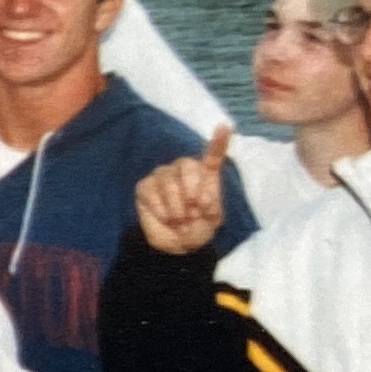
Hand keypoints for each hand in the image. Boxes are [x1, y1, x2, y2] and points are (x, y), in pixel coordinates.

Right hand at [135, 125, 233, 255]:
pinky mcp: (145, 186)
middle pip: (187, 165)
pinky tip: (166, 218)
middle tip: (194, 212)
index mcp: (205, 175)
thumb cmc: (198, 228)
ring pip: (168, 181)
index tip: (225, 127)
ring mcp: (163, 176)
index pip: (212, 155)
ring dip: (176, 206)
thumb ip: (211, 207)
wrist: (175, 244)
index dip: (219, 141)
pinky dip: (160, 209)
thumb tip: (203, 198)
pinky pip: (151, 192)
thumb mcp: (212, 221)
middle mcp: (184, 170)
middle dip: (191, 189)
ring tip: (180, 220)